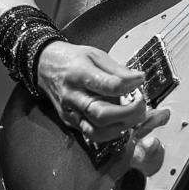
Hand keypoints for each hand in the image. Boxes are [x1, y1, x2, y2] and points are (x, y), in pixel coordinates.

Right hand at [36, 40, 169, 150]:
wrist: (47, 66)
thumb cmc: (74, 59)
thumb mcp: (97, 55)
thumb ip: (118, 70)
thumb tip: (139, 79)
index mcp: (80, 73)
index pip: (108, 85)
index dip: (129, 85)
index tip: (140, 81)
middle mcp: (73, 96)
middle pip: (102, 114)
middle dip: (128, 113)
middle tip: (141, 105)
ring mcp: (70, 112)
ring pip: (96, 130)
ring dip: (120, 127)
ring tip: (133, 116)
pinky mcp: (70, 122)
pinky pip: (91, 135)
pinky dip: (110, 133)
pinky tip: (120, 123)